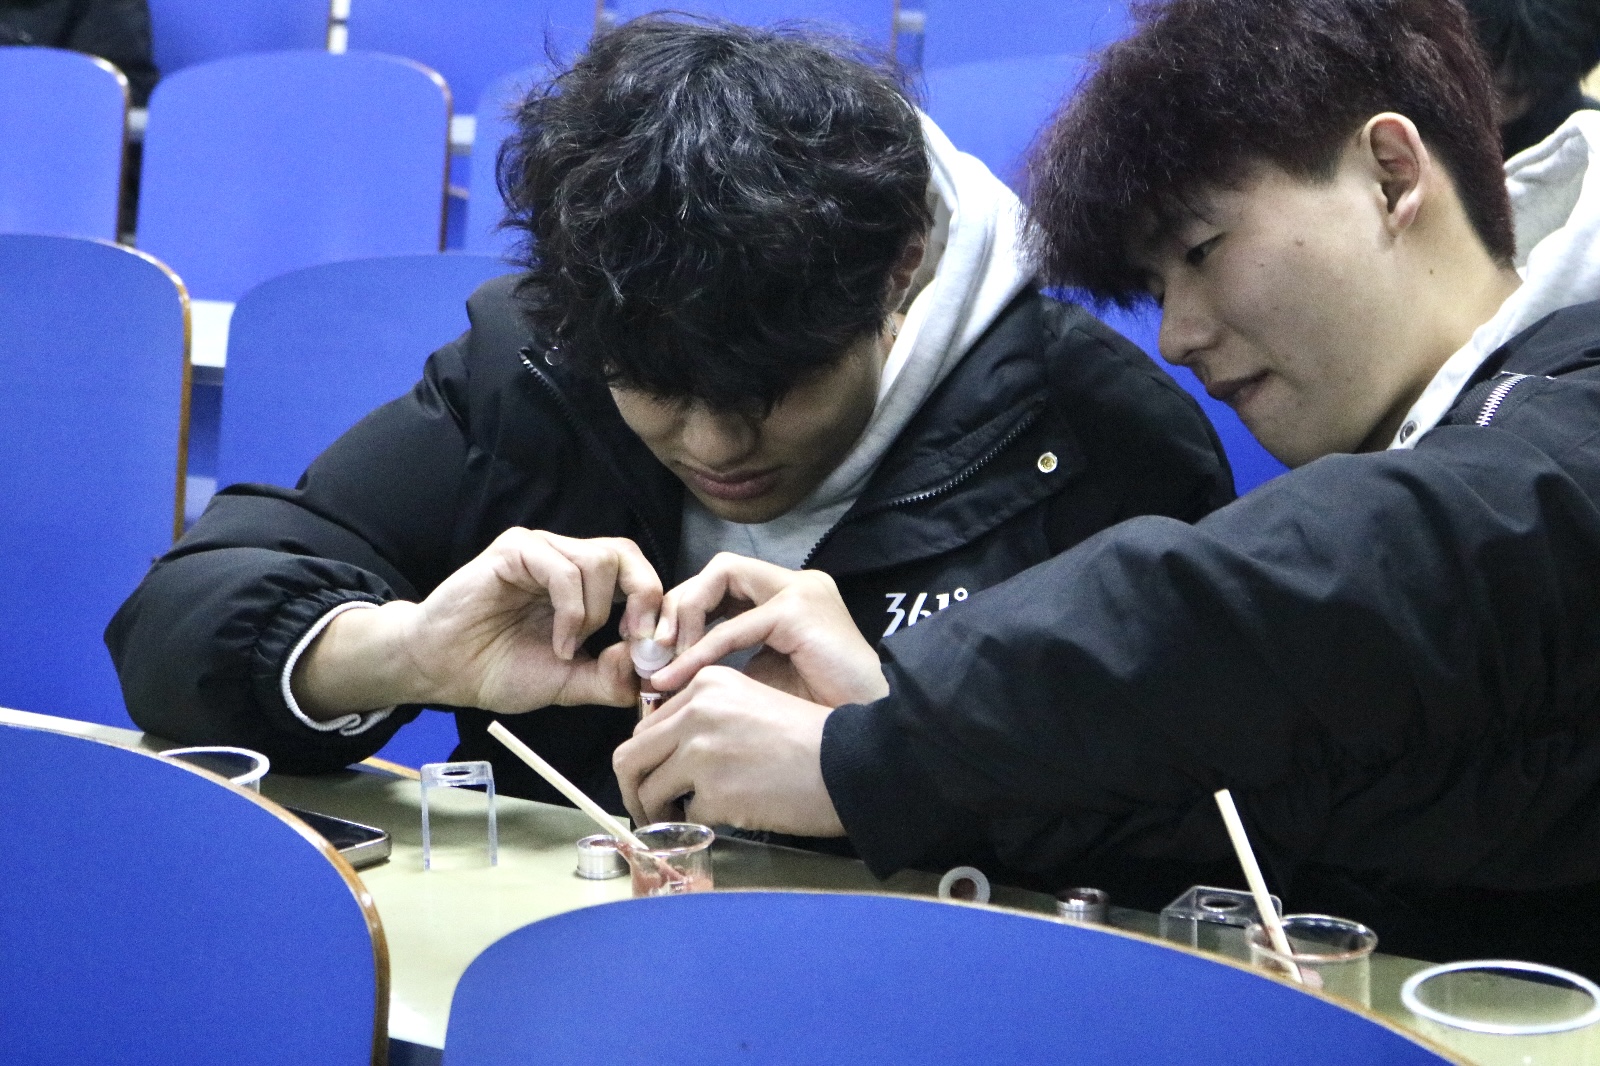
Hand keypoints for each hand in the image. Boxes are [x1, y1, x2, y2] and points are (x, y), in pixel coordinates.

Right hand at [292, 529, 660, 717]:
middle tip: (638, 639)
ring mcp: (541, 551)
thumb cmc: (499, 670)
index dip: (657, 606)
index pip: (637, 573)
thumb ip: (610, 676)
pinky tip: (560, 643)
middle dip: (645, 597)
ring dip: (595, 615)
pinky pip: (564, 569)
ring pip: (600, 561)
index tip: (658, 647)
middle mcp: (566, 559)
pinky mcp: (515, 551)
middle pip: (626, 555)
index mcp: (583, 586)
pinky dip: (572, 612)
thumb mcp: (570, 683)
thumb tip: (651, 665)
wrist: (443, 671)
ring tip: (570, 649)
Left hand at [613, 666, 845, 835]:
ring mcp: (702, 751)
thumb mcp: (750, 705)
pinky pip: (687, 816)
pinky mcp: (715, 790)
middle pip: (630, 756)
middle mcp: (697, 710)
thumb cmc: (808, 738)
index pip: (645, 724)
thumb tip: (664, 755)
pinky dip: (698, 824)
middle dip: (633, 789)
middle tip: (647, 811)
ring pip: (648, 790)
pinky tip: (722, 820)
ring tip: (674, 823)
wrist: (851, 762)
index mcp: (706, 683)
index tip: (654, 777)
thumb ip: (705, 718)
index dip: (645, 758)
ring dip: (656, 813)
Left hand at [647, 552, 887, 706]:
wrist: (866, 740)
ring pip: (722, 573)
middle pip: (719, 569)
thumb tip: (667, 676)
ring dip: (685, 614)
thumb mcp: (760, 684)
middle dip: (677, 605)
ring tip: (664, 658)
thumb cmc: (817, 721)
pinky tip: (677, 676)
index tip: (657, 652)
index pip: (724, 584)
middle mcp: (797, 584)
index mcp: (789, 599)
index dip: (685, 611)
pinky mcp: (799, 611)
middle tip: (652, 650)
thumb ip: (721, 668)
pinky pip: (734, 626)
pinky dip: (699, 650)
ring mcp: (801, 592)